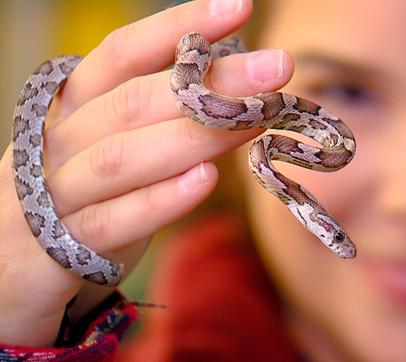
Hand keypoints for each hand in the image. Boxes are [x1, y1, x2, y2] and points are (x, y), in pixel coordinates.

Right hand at [0, 0, 292, 346]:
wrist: (11, 271)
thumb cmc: (82, 197)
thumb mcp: (113, 147)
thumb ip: (161, 119)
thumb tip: (236, 90)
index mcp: (73, 105)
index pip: (123, 54)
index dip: (177, 28)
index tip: (237, 7)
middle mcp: (59, 139)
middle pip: (134, 100)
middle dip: (210, 82)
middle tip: (276, 67)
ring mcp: (54, 193)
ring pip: (123, 157)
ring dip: (194, 135)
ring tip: (255, 119)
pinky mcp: (58, 249)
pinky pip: (113, 221)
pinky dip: (160, 200)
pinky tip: (205, 179)